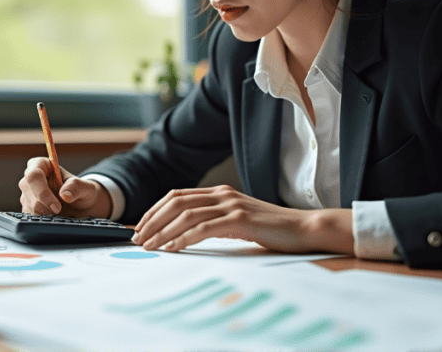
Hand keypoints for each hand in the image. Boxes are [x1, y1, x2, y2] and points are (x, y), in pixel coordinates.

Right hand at [17, 157, 112, 218]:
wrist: (80, 207)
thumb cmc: (81, 192)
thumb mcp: (86, 187)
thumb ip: (76, 186)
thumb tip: (64, 195)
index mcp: (42, 165)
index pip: (34, 175)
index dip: (43, 192)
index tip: (57, 206)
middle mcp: (30, 178)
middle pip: (28, 192)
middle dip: (44, 206)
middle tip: (59, 211)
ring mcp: (27, 193)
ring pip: (29, 206)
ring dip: (44, 213)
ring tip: (58, 212)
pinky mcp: (27, 206)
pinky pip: (29, 215)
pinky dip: (42, 219)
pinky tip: (53, 217)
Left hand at [131, 185, 353, 254]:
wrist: (303, 229)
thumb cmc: (271, 230)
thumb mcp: (237, 222)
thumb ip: (214, 222)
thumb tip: (184, 235)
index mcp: (219, 192)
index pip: (176, 196)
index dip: (154, 211)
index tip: (140, 227)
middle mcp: (222, 194)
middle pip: (175, 203)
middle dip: (152, 221)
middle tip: (137, 238)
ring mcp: (231, 204)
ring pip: (185, 215)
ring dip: (162, 231)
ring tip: (149, 246)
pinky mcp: (239, 219)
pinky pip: (203, 228)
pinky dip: (183, 238)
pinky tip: (173, 248)